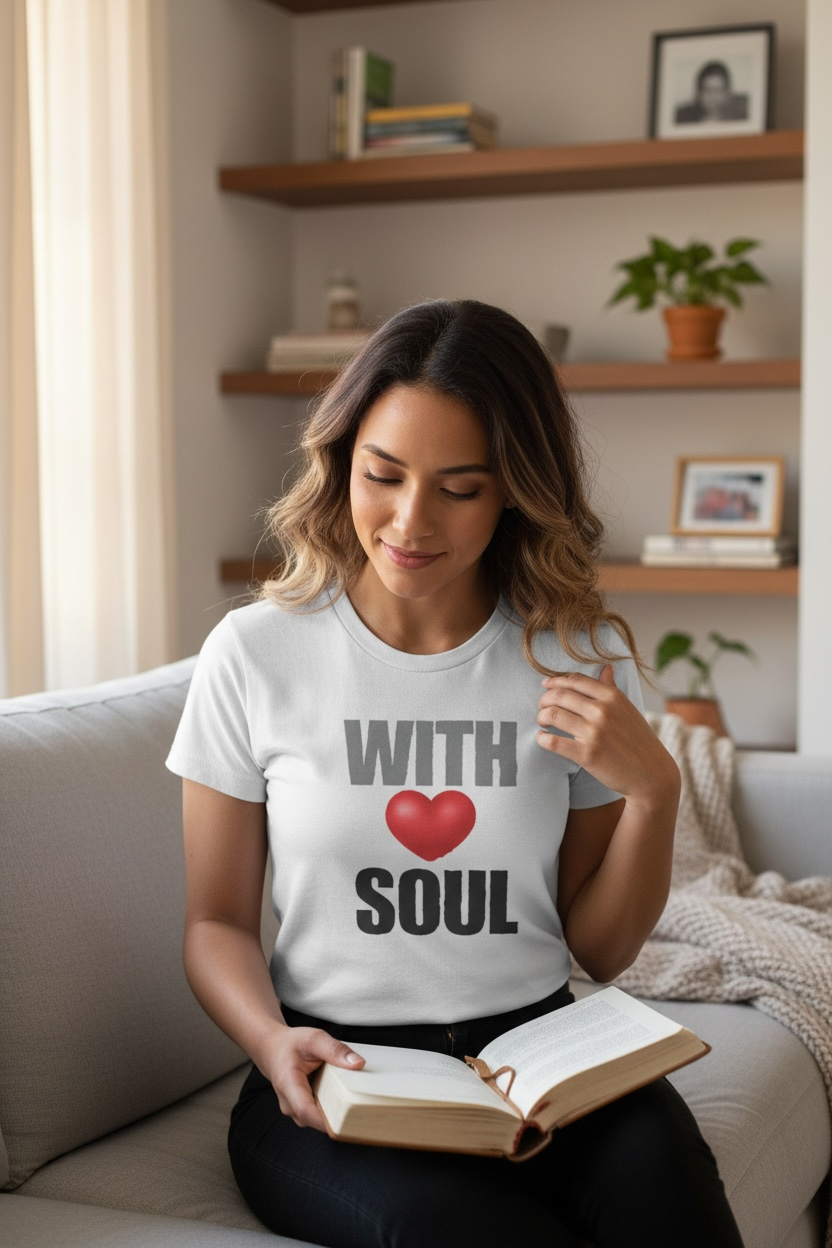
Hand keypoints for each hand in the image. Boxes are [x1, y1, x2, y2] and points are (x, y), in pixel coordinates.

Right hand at [262, 1024, 365, 1130]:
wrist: (272, 1049)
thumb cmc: (291, 1044)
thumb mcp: (314, 1038)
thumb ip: (335, 1050)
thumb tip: (359, 1064)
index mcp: (288, 1085)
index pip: (307, 1111)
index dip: (328, 1121)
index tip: (350, 1122)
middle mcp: (289, 1104)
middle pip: (316, 1121)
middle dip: (339, 1119)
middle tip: (364, 1112)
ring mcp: (294, 1110)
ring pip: (318, 1121)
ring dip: (336, 1115)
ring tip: (357, 1105)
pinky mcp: (302, 1111)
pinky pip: (319, 1117)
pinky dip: (332, 1111)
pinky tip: (346, 1101)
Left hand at [536, 665, 678, 810]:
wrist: (652, 773)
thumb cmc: (638, 740)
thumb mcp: (628, 709)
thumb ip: (612, 688)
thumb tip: (606, 668)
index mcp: (612, 696)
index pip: (575, 680)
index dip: (555, 681)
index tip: (545, 686)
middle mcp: (602, 710)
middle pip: (559, 695)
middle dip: (544, 700)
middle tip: (542, 707)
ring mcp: (594, 732)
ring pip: (552, 715)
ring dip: (541, 717)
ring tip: (543, 722)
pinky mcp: (587, 754)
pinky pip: (553, 742)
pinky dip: (542, 738)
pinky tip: (542, 738)